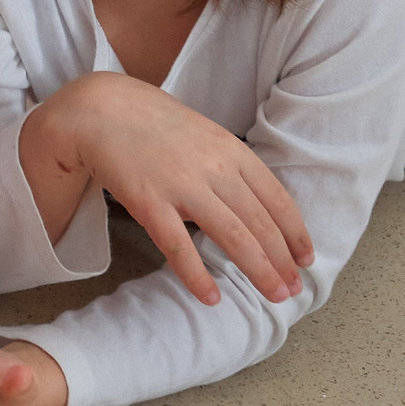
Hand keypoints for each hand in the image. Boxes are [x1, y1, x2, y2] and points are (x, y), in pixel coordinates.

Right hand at [22, 72, 313, 306]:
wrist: (99, 108)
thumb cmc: (153, 123)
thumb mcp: (204, 134)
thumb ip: (232, 165)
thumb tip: (259, 203)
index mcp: (231, 150)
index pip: (277, 199)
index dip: (296, 234)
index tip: (305, 259)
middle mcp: (214, 168)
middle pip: (260, 223)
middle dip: (282, 261)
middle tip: (293, 289)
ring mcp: (181, 185)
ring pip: (233, 237)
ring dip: (258, 271)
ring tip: (273, 297)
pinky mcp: (148, 201)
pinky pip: (178, 246)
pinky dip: (197, 275)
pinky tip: (211, 297)